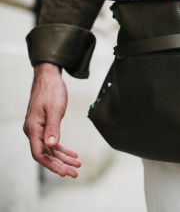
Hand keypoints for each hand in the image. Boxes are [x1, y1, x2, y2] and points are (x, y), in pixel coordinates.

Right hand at [23, 63, 80, 177]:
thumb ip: (53, 128)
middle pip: (45, 154)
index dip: (52, 165)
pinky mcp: (44, 126)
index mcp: (33, 128)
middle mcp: (33, 131)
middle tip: (74, 173)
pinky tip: (72, 154)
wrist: (48, 77)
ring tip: (76, 165)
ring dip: (63, 158)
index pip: (40, 153)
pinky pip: (52, 142)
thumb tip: (51, 145)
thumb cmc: (51, 91)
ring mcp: (38, 129)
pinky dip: (62, 149)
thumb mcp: (55, 109)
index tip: (64, 172)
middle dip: (60, 165)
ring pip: (50, 149)